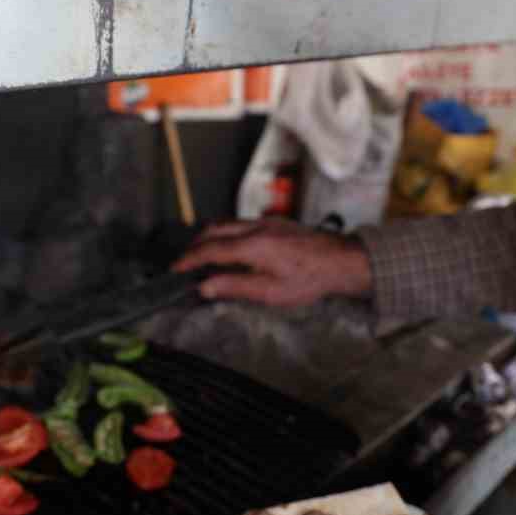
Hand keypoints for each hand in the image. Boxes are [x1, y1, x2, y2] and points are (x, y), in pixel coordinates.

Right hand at [170, 219, 372, 306]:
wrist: (340, 260)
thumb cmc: (309, 279)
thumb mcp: (270, 292)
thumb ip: (235, 286)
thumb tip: (205, 286)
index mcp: (253, 246)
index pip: (210, 250)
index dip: (189, 259)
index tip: (175, 268)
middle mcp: (256, 228)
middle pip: (213, 230)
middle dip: (194, 245)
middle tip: (184, 262)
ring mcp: (266, 222)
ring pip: (227, 223)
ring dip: (209, 237)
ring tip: (202, 256)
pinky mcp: (275, 223)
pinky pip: (240, 223)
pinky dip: (226, 234)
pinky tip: (229, 249)